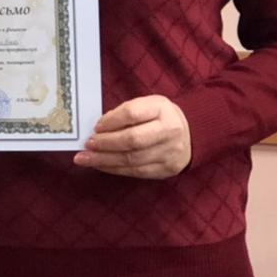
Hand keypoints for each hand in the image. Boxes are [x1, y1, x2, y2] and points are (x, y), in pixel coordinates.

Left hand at [73, 95, 190, 178]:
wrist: (190, 135)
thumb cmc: (160, 117)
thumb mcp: (147, 105)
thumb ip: (125, 112)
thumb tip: (100, 127)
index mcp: (162, 109)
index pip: (132, 114)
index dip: (111, 121)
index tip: (95, 127)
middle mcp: (169, 131)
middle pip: (132, 140)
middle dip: (106, 144)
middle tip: (88, 144)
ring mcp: (169, 153)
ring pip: (132, 160)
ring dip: (105, 160)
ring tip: (86, 158)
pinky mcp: (166, 170)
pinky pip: (136, 172)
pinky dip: (115, 169)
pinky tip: (101, 166)